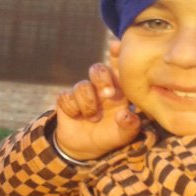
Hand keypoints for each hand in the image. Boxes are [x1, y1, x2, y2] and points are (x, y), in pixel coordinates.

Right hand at [53, 40, 139, 160]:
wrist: (85, 148)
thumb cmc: (110, 136)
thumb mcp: (123, 135)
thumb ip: (129, 125)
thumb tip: (125, 114)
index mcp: (118, 90)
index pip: (118, 68)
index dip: (117, 55)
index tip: (115, 46)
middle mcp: (100, 88)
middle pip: (98, 69)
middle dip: (102, 79)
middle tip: (108, 95)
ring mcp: (83, 93)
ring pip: (82, 85)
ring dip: (87, 103)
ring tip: (93, 118)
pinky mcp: (66, 100)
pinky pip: (65, 97)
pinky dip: (71, 108)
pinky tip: (76, 117)